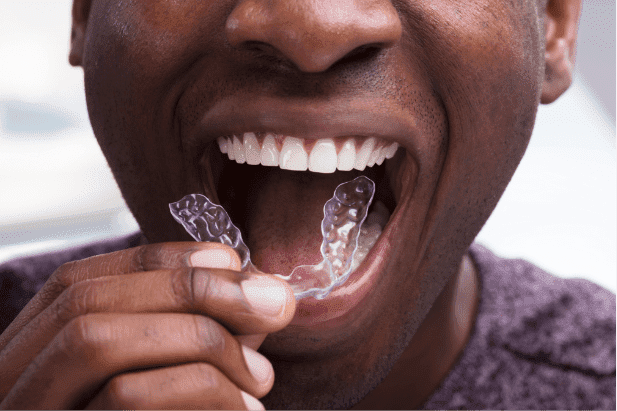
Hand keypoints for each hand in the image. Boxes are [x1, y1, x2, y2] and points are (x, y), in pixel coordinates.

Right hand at [0, 242, 295, 408]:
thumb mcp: (166, 389)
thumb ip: (194, 345)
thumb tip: (257, 298)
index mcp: (28, 364)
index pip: (78, 283)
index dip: (158, 261)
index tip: (233, 261)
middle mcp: (8, 388)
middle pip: (88, 303)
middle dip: (192, 289)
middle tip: (275, 303)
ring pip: (94, 340)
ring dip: (196, 337)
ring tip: (262, 374)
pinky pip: (125, 400)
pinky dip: (198, 388)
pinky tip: (246, 410)